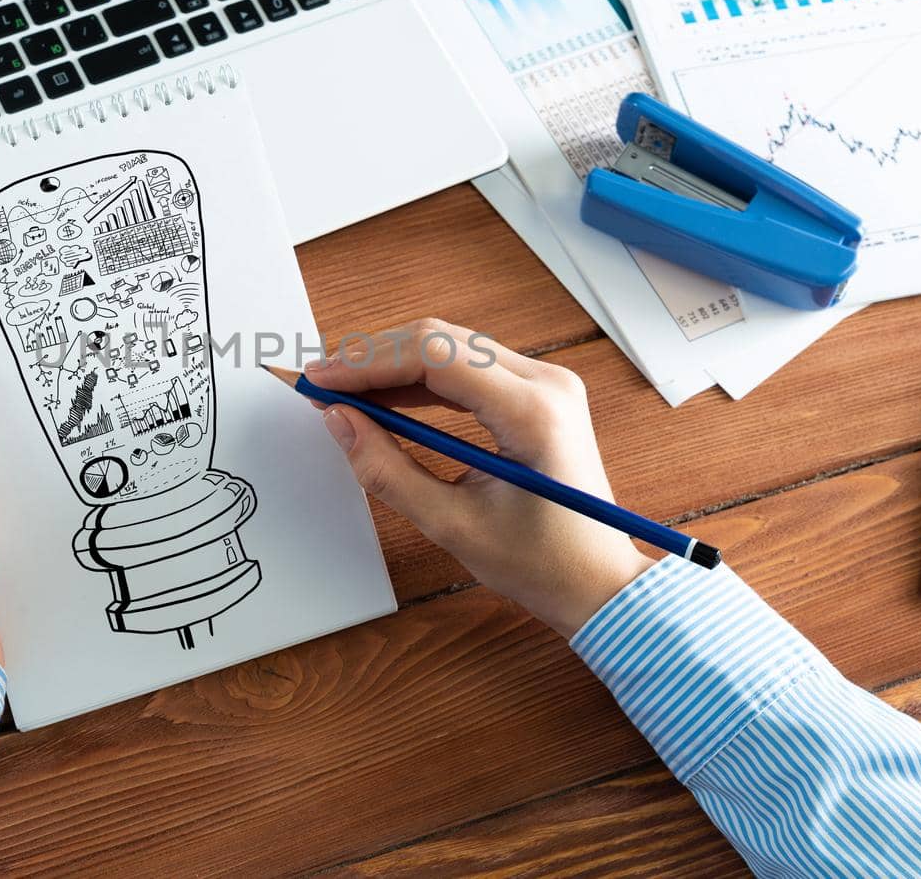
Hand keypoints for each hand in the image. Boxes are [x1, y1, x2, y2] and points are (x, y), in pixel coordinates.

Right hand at [307, 320, 654, 637]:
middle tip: (322, 385)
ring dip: (393, 363)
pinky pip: (469, 366)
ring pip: (451, 345)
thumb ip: (387, 470)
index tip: (321, 381)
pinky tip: (385, 397)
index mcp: (532, 413)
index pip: (434, 355)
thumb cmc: (541, 564)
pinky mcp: (538, 393)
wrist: (599, 581)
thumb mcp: (451, 525)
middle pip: (440, 339)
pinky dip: (421, 376)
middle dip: (374, 358)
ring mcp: (546, 383)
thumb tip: (339, 421)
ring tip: (345, 391)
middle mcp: (546, 383)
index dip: (368, 362)